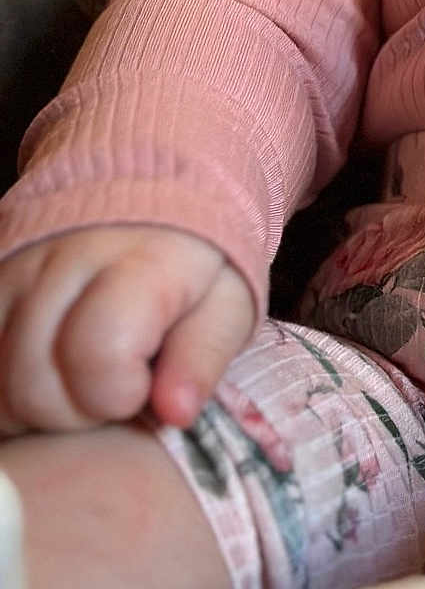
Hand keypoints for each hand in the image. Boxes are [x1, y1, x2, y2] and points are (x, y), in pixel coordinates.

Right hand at [0, 225, 254, 436]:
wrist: (150, 187)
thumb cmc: (196, 257)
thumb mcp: (228, 301)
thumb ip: (205, 354)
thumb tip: (175, 413)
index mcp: (138, 260)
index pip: (98, 351)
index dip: (118, 393)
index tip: (144, 385)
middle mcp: (61, 259)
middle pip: (32, 383)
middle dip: (77, 411)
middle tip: (115, 386)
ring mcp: (11, 269)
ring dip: (35, 406)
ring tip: (82, 378)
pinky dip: (5, 391)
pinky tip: (46, 376)